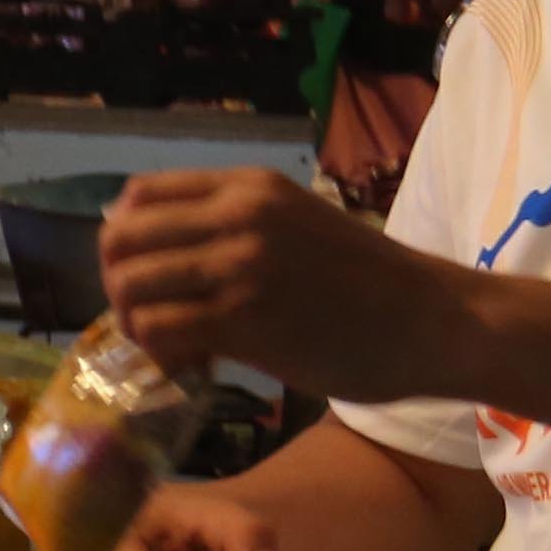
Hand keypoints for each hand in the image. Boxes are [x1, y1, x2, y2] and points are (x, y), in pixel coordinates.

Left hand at [96, 169, 469, 402]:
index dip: (124, 239)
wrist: (432, 320)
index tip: (143, 274)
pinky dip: (160, 353)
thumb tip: (157, 255)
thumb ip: (232, 227)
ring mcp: (238, 265)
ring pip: (130, 286)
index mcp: (247, 186)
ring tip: (171, 344)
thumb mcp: (295, 223)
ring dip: (135, 323)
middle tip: (147, 318)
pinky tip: (193, 364)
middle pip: (121, 240)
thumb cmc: (367, 282)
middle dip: (118, 284)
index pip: (140, 196)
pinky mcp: (244, 319)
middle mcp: (237, 215)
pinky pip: (160, 331)